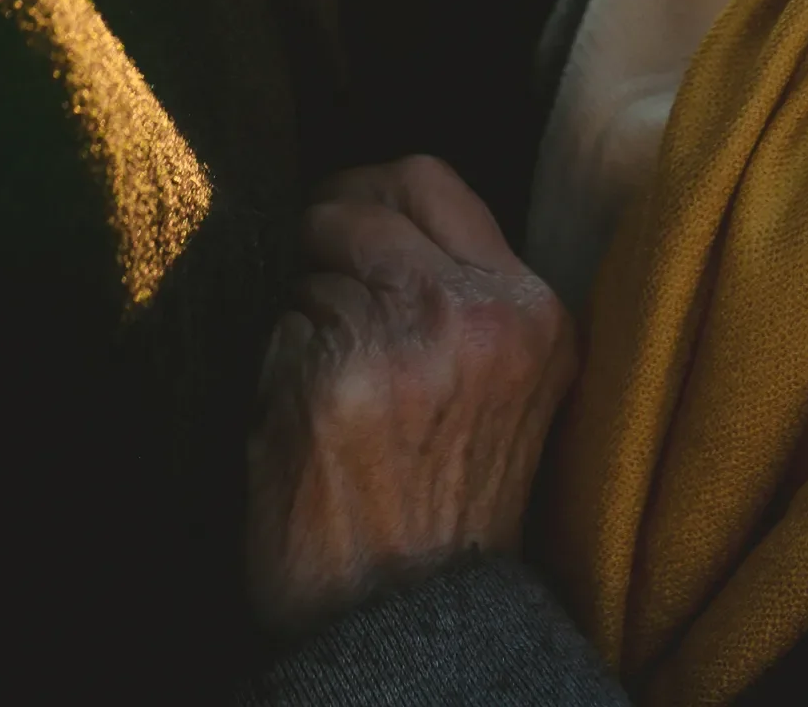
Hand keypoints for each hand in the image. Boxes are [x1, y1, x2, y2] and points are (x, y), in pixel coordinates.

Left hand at [245, 153, 576, 637]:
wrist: (415, 626)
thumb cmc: (450, 510)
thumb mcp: (507, 390)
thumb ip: (468, 299)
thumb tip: (379, 213)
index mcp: (530, 313)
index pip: (433, 182)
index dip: (372, 192)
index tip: (346, 218)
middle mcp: (473, 313)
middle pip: (364, 202)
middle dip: (323, 230)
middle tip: (308, 270)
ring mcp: (400, 341)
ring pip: (313, 266)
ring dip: (303, 312)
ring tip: (327, 384)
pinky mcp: (330, 380)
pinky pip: (279, 328)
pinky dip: (277, 366)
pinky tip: (304, 424)